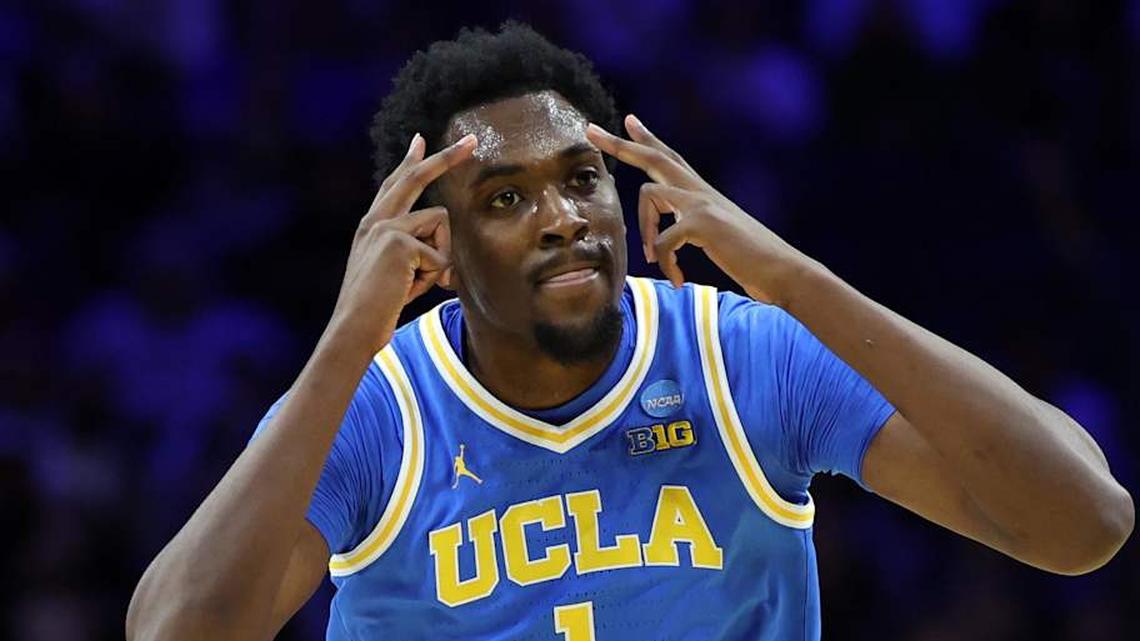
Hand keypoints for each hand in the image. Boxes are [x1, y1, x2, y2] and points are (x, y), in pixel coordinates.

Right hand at [328, 133, 475, 352]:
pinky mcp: (398, 242)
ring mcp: (385, 228)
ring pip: (440, 224)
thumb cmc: (378, 309)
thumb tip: (447, 255)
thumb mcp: (398, 274)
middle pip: (416, 176)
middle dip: (447, 157)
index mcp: (372, 225)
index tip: (420, 139)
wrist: (354, 328)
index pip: (395, 184)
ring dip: (439, 259)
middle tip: (472, 141)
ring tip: (414, 283)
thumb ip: (417, 254)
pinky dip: (433, 278)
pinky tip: (408, 289)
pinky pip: (440, 256)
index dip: (409, 161)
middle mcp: (375, 220)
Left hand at [586, 116, 812, 305]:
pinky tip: (677, 278)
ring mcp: (703, 203)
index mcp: (703, 193)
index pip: (670, 157)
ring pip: (649, 195)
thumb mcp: (716, 237)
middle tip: (590, 131)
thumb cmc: (751, 261)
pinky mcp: (703, 224)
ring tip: (654, 260)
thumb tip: (666, 236)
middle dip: (620, 144)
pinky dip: (665, 262)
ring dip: (643, 231)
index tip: (627, 121)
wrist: (783, 272)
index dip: (648, 139)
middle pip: (654, 157)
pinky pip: (663, 240)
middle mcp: (702, 191)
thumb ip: (691, 227)